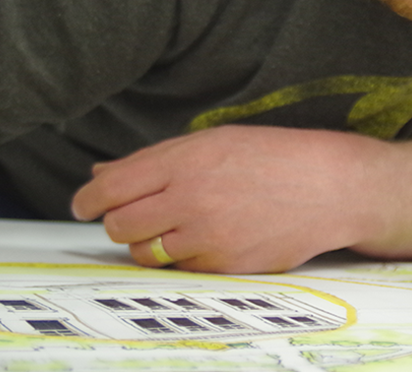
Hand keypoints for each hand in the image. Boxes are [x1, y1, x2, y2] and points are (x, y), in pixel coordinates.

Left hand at [71, 125, 396, 273]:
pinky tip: (209, 237)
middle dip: (120, 223)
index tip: (81, 206)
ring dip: (150, 243)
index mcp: (185, 160)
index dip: (88, 200)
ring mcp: (207, 234)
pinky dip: (184, 257)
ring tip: (176, 226)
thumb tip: (100, 175)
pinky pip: (181, 269)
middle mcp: (191, 197)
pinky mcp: (224, 264)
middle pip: (121, 226)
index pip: (113, 188)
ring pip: (146, 253)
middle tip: (135, 216)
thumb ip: (153, 160)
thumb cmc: (273, 157)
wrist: (330, 186)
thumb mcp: (213, 142)